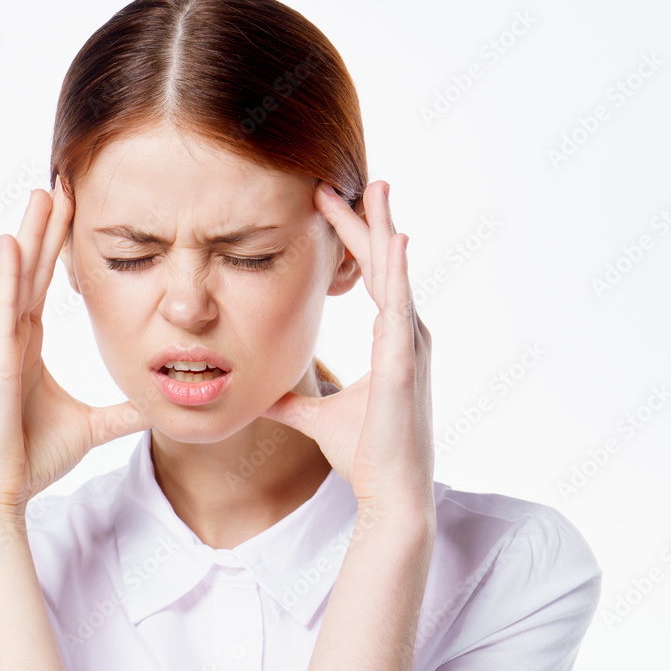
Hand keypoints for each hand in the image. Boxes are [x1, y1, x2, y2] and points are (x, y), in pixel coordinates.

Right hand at [0, 177, 151, 519]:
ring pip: (16, 278)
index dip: (58, 250)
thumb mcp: (92, 426)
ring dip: (29, 235)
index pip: (45, 286)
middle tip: (58, 185)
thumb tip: (157, 405)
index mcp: (27, 346)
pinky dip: (7, 274)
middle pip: (30, 271)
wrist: (3, 489)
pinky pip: (1, 308)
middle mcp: (8, 337)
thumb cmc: (34, 456)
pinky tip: (12, 241)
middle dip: (45, 228)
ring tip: (41, 194)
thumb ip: (122, 411)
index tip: (73, 213)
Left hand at [261, 180, 434, 520]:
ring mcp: (408, 348)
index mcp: (390, 341)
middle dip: (369, 220)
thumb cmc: (365, 453)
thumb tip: (262, 394)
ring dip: (385, 230)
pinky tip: (393, 240)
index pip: (373, 277)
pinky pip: (400, 310)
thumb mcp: (318, 417)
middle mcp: (405, 336)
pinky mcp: (403, 366)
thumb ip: (292, 401)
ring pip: (396, 276)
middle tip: (355, 180)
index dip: (353, 240)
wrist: (389, 491)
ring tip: (377, 190)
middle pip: (386, 265)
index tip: (330, 205)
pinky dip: (399, 273)